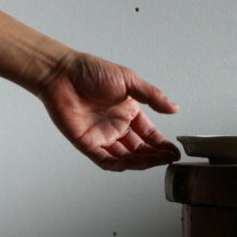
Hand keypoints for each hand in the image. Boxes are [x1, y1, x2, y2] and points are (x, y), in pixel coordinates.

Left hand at [37, 51, 180, 170]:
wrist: (62, 73)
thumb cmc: (91, 71)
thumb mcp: (129, 80)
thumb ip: (152, 96)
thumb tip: (174, 108)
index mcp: (129, 111)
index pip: (150, 134)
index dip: (162, 144)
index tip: (174, 152)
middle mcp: (117, 125)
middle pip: (140, 148)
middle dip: (155, 155)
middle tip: (167, 159)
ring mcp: (102, 136)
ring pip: (125, 157)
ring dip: (140, 162)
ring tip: (154, 162)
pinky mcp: (87, 143)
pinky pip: (104, 160)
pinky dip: (117, 165)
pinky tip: (130, 165)